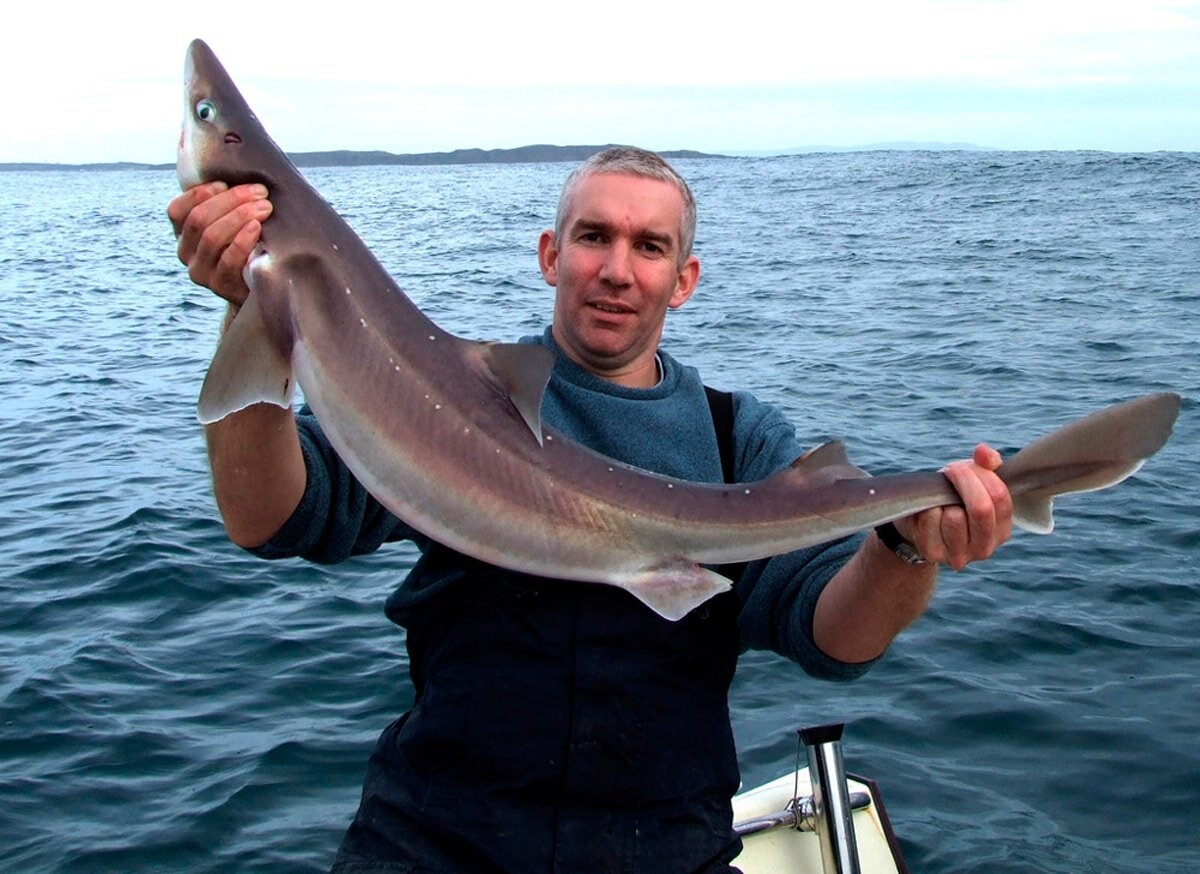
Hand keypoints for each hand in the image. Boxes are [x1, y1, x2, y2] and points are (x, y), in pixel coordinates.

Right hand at [168, 181, 272, 305]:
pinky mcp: (219, 286)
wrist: (259, 285)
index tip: (226, 183)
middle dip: (231, 200)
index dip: (199, 194)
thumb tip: (236, 160)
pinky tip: (256, 227)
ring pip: (211, 237)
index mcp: (183, 232)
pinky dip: (242, 240)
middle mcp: (185, 252)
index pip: (177, 210)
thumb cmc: (248, 243)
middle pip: (198, 219)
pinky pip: (227, 260)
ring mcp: (200, 271)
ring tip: (264, 208)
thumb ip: (226, 201)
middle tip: (260, 192)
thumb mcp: (232, 220)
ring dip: (239, 216)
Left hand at [893, 444, 1012, 569]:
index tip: (964, 467)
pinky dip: (927, 508)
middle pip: (981, 508)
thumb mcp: (974, 479)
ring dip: (944, 497)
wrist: (921, 522)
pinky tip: (928, 508)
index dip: (981, 475)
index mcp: (1002, 530)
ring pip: (955, 517)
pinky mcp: (933, 555)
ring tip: (940, 495)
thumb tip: (983, 452)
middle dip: (964, 481)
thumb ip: (987, 464)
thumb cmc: (953, 497)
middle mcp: (985, 548)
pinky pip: (930, 522)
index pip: (1000, 497)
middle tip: (951, 471)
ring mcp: (960, 555)